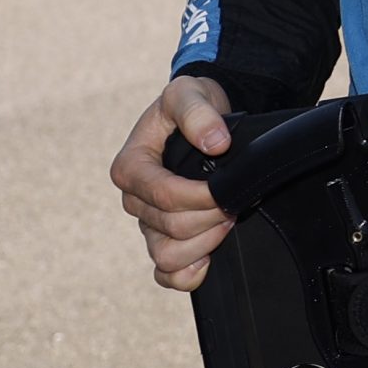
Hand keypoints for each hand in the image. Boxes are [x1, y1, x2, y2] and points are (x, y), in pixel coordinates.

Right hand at [109, 75, 234, 291]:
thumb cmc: (190, 104)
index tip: (227, 190)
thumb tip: (216, 143)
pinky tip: (208, 259)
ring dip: (203, 245)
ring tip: (228, 220)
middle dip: (210, 217)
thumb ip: (198, 113)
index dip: (200, 198)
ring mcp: (146, 223)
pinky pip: (166, 274)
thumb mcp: (189, 92)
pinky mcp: (161, 239)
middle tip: (236, 201)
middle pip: (170, 228)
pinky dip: (186, 275)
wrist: (202, 118)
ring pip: (167, 256)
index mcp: (131, 167)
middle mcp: (134, 199)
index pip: (163, 196)